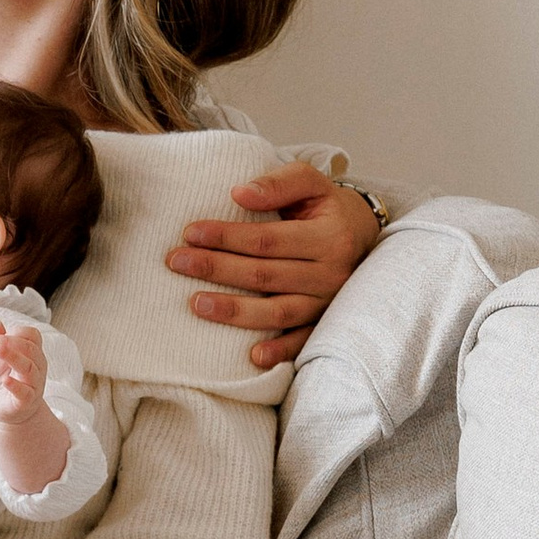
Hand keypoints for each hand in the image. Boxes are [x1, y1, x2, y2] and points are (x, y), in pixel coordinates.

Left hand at [0, 317, 47, 430]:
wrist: (7, 408)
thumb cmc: (6, 379)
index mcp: (33, 353)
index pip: (31, 335)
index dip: (13, 333)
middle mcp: (37, 367)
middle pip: (30, 348)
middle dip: (10, 342)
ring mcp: (34, 384)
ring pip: (28, 368)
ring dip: (12, 357)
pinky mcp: (26, 401)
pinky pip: (25, 392)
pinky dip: (15, 385)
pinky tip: (5, 380)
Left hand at [165, 165, 383, 371]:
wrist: (361, 234)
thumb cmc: (325, 206)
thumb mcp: (311, 181)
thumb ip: (278, 183)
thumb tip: (238, 194)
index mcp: (328, 236)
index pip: (267, 239)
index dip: (226, 236)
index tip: (190, 232)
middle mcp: (330, 273)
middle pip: (265, 275)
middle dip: (217, 268)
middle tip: (177, 262)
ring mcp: (328, 302)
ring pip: (278, 312)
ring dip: (235, 311)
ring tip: (196, 304)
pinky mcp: (325, 323)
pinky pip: (302, 341)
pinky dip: (280, 351)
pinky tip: (253, 356)